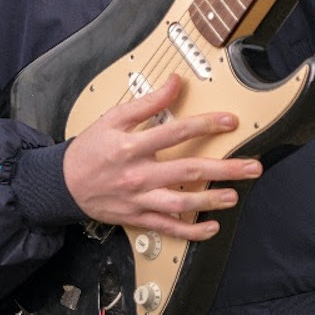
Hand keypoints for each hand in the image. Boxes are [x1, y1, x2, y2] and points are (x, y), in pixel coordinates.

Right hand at [63, 74, 262, 241]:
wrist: (63, 184)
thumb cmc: (89, 150)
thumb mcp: (113, 118)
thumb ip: (147, 102)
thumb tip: (174, 83)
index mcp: (132, 147)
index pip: (176, 132)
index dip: (206, 125)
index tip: (230, 121)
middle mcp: (138, 175)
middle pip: (188, 170)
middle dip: (224, 169)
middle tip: (251, 167)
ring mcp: (139, 200)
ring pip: (181, 203)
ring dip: (211, 201)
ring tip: (233, 196)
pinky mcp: (138, 218)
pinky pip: (168, 228)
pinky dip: (190, 232)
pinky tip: (210, 228)